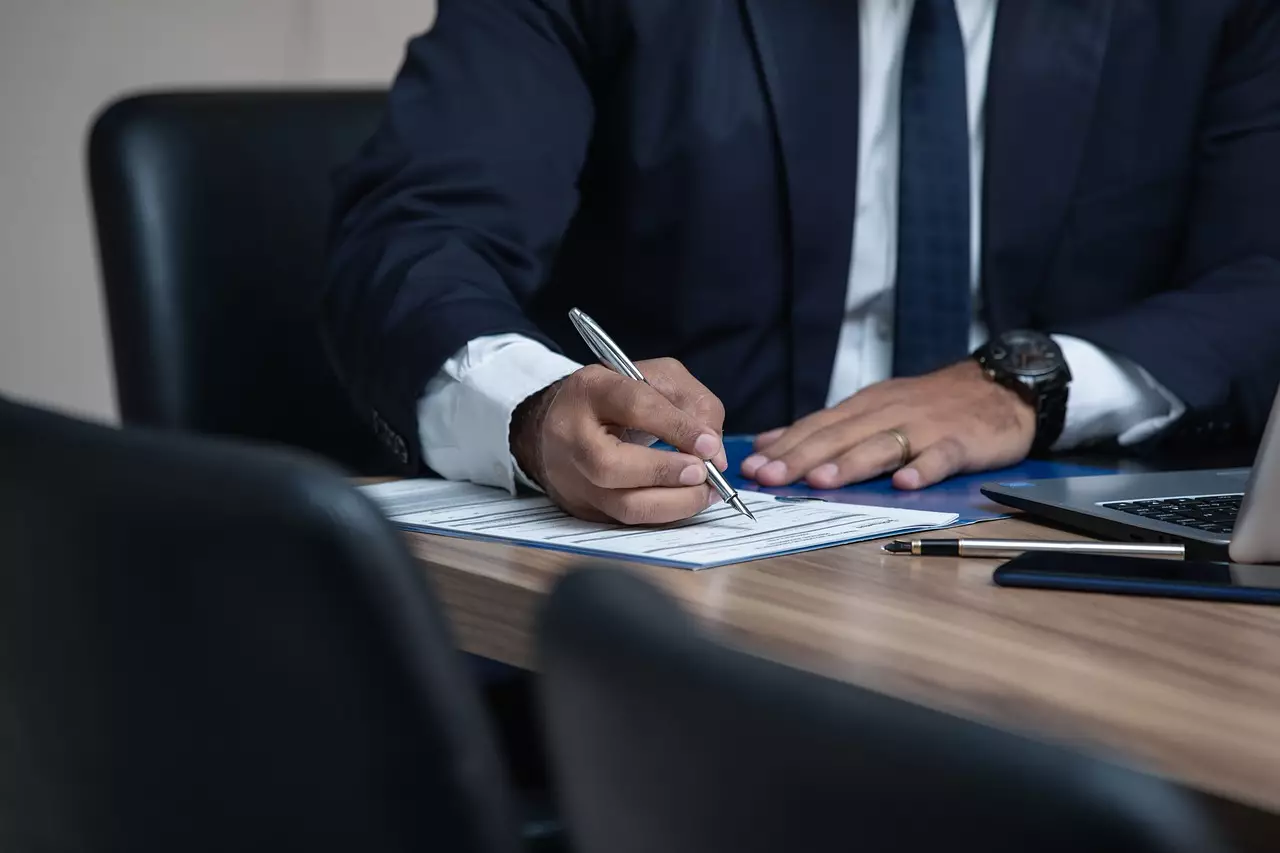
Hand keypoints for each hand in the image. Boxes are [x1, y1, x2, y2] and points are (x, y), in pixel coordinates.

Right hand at [510, 358, 727, 523]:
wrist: (568, 422)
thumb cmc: (621, 398)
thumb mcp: (659, 379)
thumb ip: (694, 405)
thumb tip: (714, 454)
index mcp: (590, 391)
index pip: (634, 406)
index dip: (677, 427)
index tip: (710, 445)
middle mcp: (571, 435)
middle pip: (610, 465)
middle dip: (665, 473)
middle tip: (702, 473)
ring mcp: (572, 477)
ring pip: (621, 504)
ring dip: (672, 504)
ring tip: (703, 492)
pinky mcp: (583, 506)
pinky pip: (628, 521)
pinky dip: (665, 515)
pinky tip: (686, 501)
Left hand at [742, 360, 1034, 489]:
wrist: (1000, 386)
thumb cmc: (930, 405)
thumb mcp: (873, 407)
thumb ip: (825, 428)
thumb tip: (770, 443)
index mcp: (864, 407)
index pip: (817, 426)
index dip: (785, 447)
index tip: (753, 467)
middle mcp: (888, 413)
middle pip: (840, 436)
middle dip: (802, 457)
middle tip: (771, 477)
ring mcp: (925, 426)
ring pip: (882, 444)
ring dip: (851, 463)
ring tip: (822, 480)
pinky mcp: (960, 440)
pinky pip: (940, 455)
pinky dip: (924, 468)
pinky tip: (905, 483)